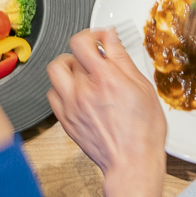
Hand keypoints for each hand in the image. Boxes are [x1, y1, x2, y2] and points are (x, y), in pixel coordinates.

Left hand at [48, 27, 166, 196]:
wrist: (131, 162)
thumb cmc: (143, 131)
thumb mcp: (143, 88)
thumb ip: (122, 60)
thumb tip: (110, 38)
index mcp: (105, 79)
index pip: (82, 42)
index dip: (90, 34)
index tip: (99, 37)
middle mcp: (83, 89)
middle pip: (69, 55)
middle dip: (83, 54)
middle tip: (96, 61)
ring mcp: (70, 104)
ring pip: (55, 71)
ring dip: (69, 68)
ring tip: (84, 75)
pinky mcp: (63, 118)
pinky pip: (52, 93)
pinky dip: (62, 88)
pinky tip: (77, 93)